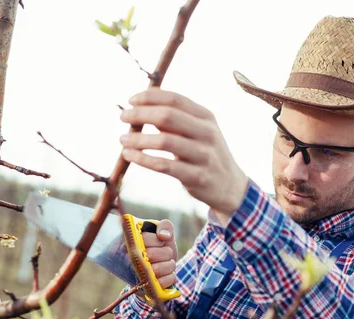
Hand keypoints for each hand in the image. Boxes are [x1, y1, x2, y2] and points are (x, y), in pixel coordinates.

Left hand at [119, 89, 248, 222]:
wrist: (230, 186)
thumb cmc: (205, 154)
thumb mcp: (197, 132)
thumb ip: (174, 121)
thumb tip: (142, 108)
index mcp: (206, 117)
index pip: (175, 99)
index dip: (150, 97)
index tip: (131, 101)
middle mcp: (207, 133)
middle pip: (168, 116)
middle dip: (140, 114)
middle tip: (123, 117)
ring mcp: (204, 155)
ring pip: (164, 141)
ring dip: (138, 139)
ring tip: (123, 139)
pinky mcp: (197, 176)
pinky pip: (164, 165)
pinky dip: (142, 159)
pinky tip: (129, 155)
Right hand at [137, 219, 177, 299]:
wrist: (161, 267)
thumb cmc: (160, 247)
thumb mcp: (162, 232)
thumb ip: (165, 226)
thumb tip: (163, 236)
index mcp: (129, 242)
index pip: (145, 239)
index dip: (158, 241)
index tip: (160, 241)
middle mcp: (127, 259)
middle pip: (152, 255)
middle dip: (166, 252)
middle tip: (164, 253)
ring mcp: (134, 275)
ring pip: (158, 269)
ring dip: (169, 265)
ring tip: (165, 263)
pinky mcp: (144, 290)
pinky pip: (163, 282)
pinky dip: (170, 276)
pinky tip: (166, 273)